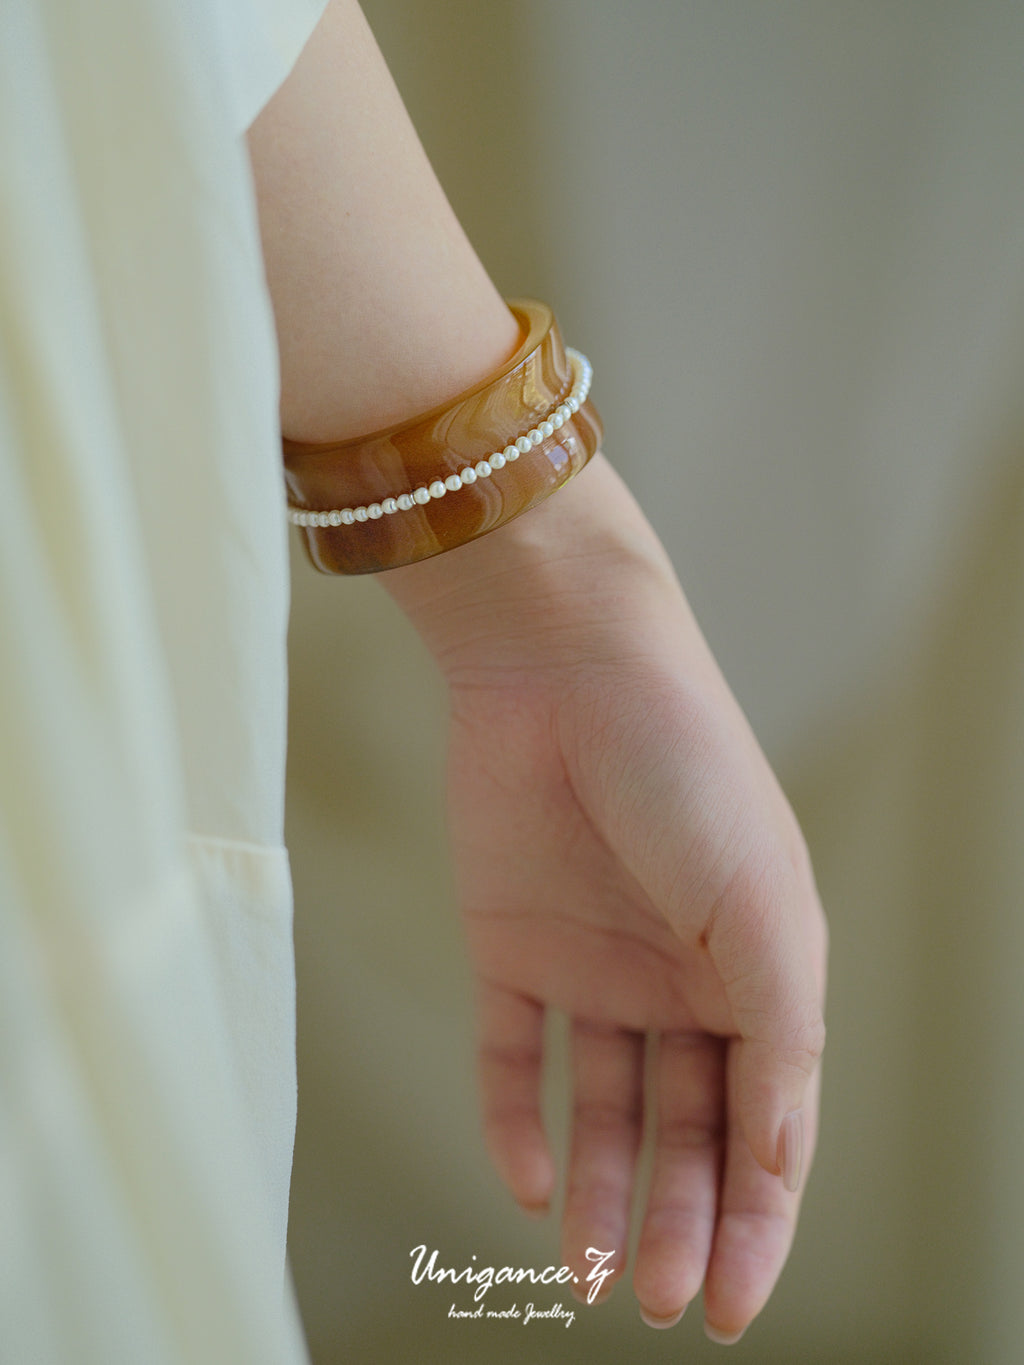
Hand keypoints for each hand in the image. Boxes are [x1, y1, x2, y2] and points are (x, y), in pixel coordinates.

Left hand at [383, 454, 826, 1341]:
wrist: (561, 665)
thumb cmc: (684, 769)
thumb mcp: (761, 904)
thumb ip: (780, 1032)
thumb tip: (788, 1160)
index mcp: (758, 968)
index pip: (766, 1120)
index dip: (757, 1217)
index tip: (734, 1308)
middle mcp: (679, 977)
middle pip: (685, 1126)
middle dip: (679, 1218)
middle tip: (661, 1302)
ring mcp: (593, 965)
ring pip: (603, 1105)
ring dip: (602, 1189)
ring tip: (594, 1273)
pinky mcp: (510, 944)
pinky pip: (513, 1053)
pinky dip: (517, 1120)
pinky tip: (530, 1181)